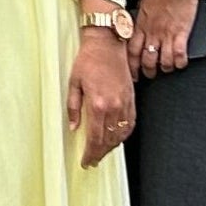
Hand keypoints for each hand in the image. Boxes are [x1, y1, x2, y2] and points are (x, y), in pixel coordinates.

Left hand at [69, 24, 135, 166]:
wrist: (107, 45)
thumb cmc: (88, 61)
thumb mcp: (73, 83)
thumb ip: (73, 108)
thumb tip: (74, 127)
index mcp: (98, 104)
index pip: (95, 138)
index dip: (91, 153)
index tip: (86, 161)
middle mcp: (114, 106)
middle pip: (109, 139)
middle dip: (100, 153)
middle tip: (92, 161)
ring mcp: (125, 103)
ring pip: (121, 134)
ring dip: (112, 146)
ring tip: (102, 153)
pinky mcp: (131, 99)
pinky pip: (130, 122)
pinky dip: (124, 134)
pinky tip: (117, 139)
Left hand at [133, 0, 199, 77]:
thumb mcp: (142, 4)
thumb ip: (139, 19)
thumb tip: (136, 28)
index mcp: (140, 25)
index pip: (131, 51)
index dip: (131, 65)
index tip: (132, 72)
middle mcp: (152, 32)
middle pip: (146, 59)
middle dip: (147, 71)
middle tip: (149, 75)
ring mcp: (167, 33)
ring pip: (163, 60)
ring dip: (164, 68)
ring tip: (166, 69)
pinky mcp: (182, 32)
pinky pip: (180, 54)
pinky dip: (180, 62)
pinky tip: (180, 64)